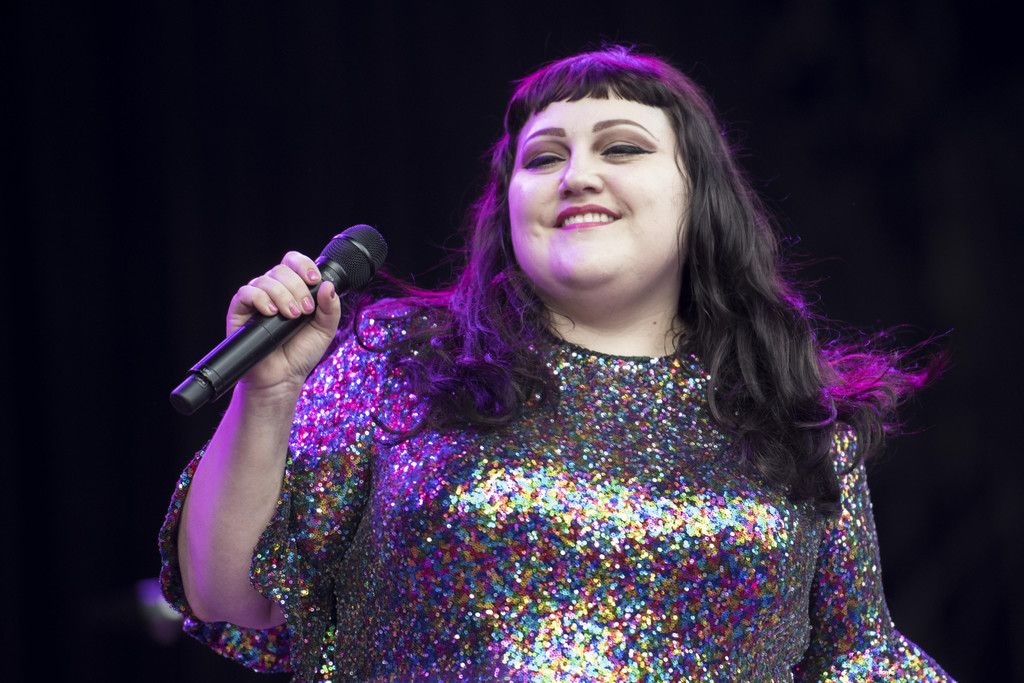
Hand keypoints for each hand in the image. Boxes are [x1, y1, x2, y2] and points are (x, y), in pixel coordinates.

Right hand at [226, 251, 341, 394]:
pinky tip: (271, 312)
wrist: (282, 378)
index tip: (314, 280)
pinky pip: (245, 293)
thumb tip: (327, 285)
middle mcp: (273, 290)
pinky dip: (260, 298)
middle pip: (281, 270)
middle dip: (297, 287)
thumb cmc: (300, 353)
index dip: (304, 265)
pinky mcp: (239, 311)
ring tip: (291, 316)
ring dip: (282, 295)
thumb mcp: (324, 330)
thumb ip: (330, 308)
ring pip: (266, 280)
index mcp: (293, 290)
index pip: (294, 263)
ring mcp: (256, 300)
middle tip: (304, 310)